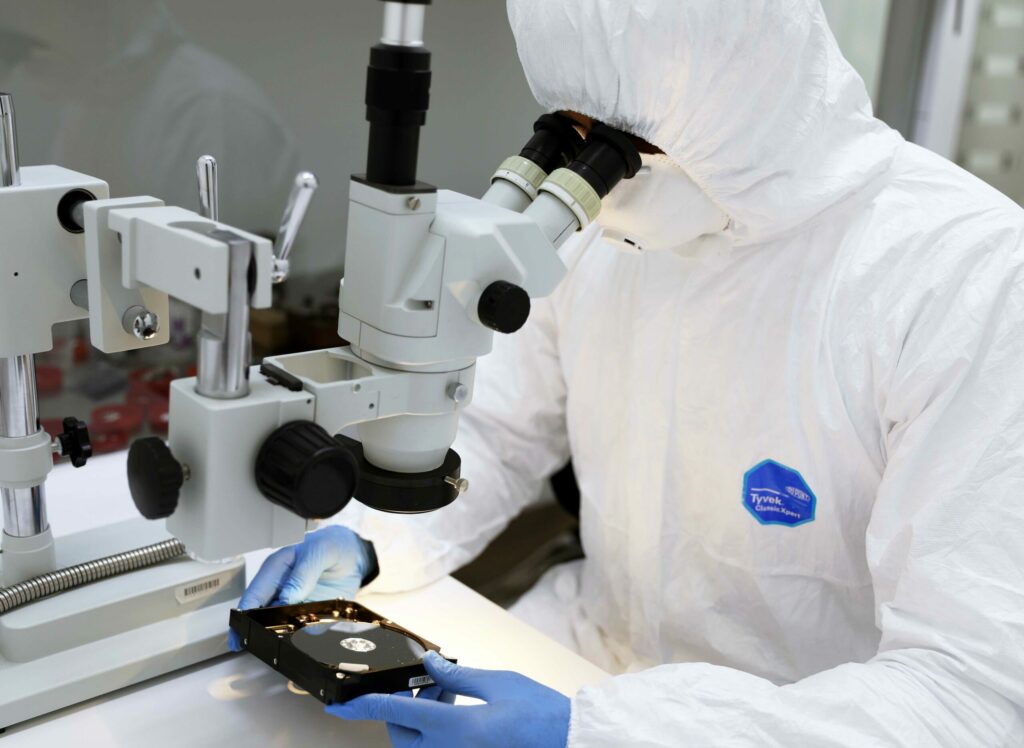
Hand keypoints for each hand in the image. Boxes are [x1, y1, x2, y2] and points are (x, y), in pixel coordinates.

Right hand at [228, 525, 376, 650]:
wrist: (353, 555)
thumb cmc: (332, 545)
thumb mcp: (321, 551)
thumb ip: (305, 572)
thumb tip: (287, 597)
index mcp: (276, 569)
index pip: (254, 595)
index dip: (243, 615)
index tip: (241, 633)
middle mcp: (280, 589)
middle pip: (260, 615)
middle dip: (259, 631)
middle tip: (262, 645)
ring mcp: (293, 604)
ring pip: (279, 626)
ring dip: (282, 636)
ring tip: (287, 644)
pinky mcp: (307, 615)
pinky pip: (303, 631)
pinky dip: (304, 637)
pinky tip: (307, 642)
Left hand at [326, 650, 569, 747]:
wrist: (570, 743)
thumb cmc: (541, 714)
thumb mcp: (498, 682)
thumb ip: (457, 675)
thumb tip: (428, 663)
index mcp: (455, 728)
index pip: (392, 712)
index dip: (360, 706)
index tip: (337, 705)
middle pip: (402, 734)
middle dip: (401, 709)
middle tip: (425, 684)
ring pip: (417, 746)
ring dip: (421, 721)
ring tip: (448, 694)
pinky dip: (437, 733)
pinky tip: (458, 713)